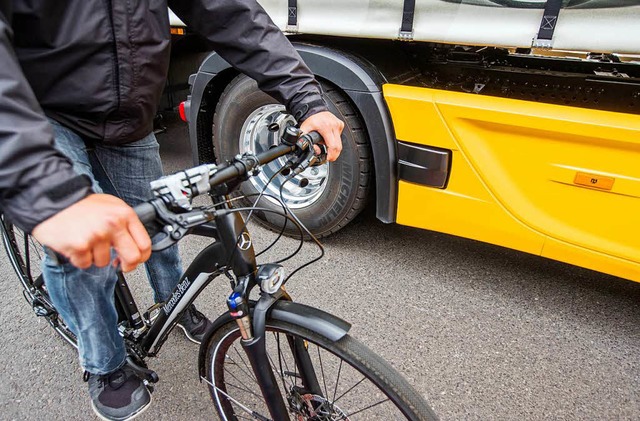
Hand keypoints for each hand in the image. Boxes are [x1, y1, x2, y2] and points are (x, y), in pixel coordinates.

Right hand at [32, 194, 151, 271]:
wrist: (53, 200)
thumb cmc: (81, 205)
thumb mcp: (111, 207)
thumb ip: (125, 224)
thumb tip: (135, 245)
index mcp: (124, 214)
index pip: (145, 244)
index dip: (142, 257)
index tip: (136, 260)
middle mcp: (113, 224)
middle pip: (132, 258)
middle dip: (126, 266)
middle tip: (117, 264)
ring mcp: (97, 235)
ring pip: (104, 262)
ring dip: (94, 257)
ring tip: (86, 241)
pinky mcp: (80, 245)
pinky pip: (85, 263)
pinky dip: (79, 258)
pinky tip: (75, 244)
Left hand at [299, 111, 343, 161]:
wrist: (315, 109)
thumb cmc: (310, 120)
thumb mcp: (304, 130)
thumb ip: (306, 141)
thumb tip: (316, 150)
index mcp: (325, 127)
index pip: (332, 145)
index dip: (331, 155)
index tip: (328, 158)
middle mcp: (334, 125)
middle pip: (338, 146)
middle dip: (334, 155)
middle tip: (329, 158)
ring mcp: (338, 124)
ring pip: (340, 142)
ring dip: (334, 148)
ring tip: (327, 148)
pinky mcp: (340, 124)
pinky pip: (339, 137)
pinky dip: (335, 140)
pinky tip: (329, 139)